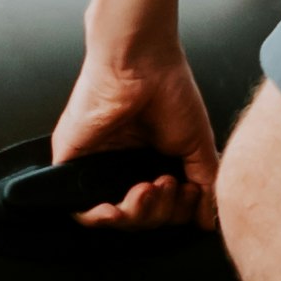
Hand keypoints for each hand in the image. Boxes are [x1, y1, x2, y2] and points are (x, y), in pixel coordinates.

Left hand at [49, 45, 220, 233]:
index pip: (162, 208)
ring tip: (153, 186)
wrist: (141, 61)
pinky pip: (80, 208)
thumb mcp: (197, 145)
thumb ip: (204, 184)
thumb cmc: (167, 87)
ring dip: (138, 214)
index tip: (190, 193)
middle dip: (160, 212)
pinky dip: (101, 218)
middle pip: (140, 218)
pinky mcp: (73, 163)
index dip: (176, 211)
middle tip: (170, 186)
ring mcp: (99, 166)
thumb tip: (207, 219)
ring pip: (113, 217)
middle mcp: (124, 166)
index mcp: (151, 161)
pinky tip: (120, 207)